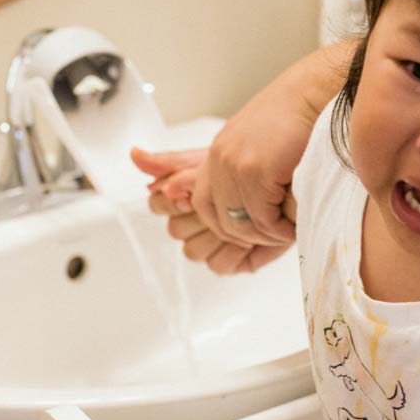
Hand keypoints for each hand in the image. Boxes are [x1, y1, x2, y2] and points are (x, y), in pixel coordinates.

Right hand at [131, 146, 288, 274]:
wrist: (285, 178)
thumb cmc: (246, 165)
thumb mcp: (207, 159)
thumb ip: (170, 160)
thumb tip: (134, 154)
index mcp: (180, 197)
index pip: (157, 205)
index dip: (173, 199)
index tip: (191, 189)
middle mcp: (191, 223)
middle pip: (175, 230)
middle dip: (199, 215)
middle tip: (223, 201)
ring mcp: (210, 243)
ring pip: (193, 250)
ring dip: (217, 234)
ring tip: (240, 217)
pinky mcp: (232, 261)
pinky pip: (218, 265)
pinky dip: (233, 252)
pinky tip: (249, 236)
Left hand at [186, 47, 351, 246]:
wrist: (317, 91)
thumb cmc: (300, 114)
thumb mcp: (260, 141)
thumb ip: (246, 168)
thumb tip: (250, 206)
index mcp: (219, 152)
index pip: (202, 205)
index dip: (226, 226)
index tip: (253, 231)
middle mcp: (220, 159)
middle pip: (219, 220)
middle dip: (247, 237)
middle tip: (275, 235)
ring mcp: (235, 166)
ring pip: (243, 226)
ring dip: (269, 235)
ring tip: (290, 229)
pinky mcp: (257, 173)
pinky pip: (265, 220)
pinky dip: (282, 230)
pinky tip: (296, 223)